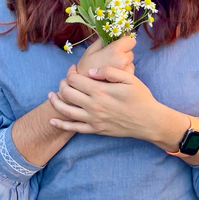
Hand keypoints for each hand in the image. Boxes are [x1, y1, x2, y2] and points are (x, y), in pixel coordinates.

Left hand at [48, 65, 163, 139]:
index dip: (70, 73)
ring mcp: (93, 119)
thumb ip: (109, 71)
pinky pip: (74, 128)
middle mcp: (93, 105)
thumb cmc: (141, 97)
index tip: (73, 70)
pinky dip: (61, 124)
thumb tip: (92, 70)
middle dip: (62, 84)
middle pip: (67, 93)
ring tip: (50, 96)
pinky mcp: (95, 129)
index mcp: (100, 90)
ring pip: (66, 110)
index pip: (75, 80)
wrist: (148, 121)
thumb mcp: (129, 79)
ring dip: (55, 102)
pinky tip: (53, 120)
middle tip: (65, 80)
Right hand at [77, 35, 134, 75]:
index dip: (124, 41)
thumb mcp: (91, 49)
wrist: (84, 87)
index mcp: (115, 50)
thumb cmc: (86, 67)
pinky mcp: (127, 80)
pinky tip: (114, 75)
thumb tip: (112, 34)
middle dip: (123, 53)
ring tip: (112, 68)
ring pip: (131, 62)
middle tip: (112, 58)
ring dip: (125, 63)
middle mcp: (123, 60)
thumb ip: (103, 40)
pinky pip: (130, 71)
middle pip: (130, 52)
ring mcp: (127, 71)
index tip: (119, 44)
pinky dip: (124, 72)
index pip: (130, 40)